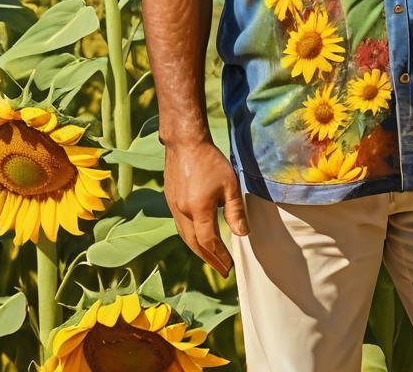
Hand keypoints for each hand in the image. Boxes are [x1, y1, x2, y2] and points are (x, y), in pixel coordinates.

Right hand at [163, 140, 249, 276]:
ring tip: (211, 257)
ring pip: (185, 236)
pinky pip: (180, 225)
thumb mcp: (230, 184)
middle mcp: (183, 212)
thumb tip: (242, 234)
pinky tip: (197, 236)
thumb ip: (236, 211)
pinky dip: (190, 236)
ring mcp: (174, 207)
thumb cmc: (210, 161)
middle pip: (194, 244)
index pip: (209, 242)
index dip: (220, 256)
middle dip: (209, 259)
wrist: (185, 142)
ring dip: (198, 250)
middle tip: (221, 270)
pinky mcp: (170, 200)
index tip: (229, 266)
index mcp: (199, 210)